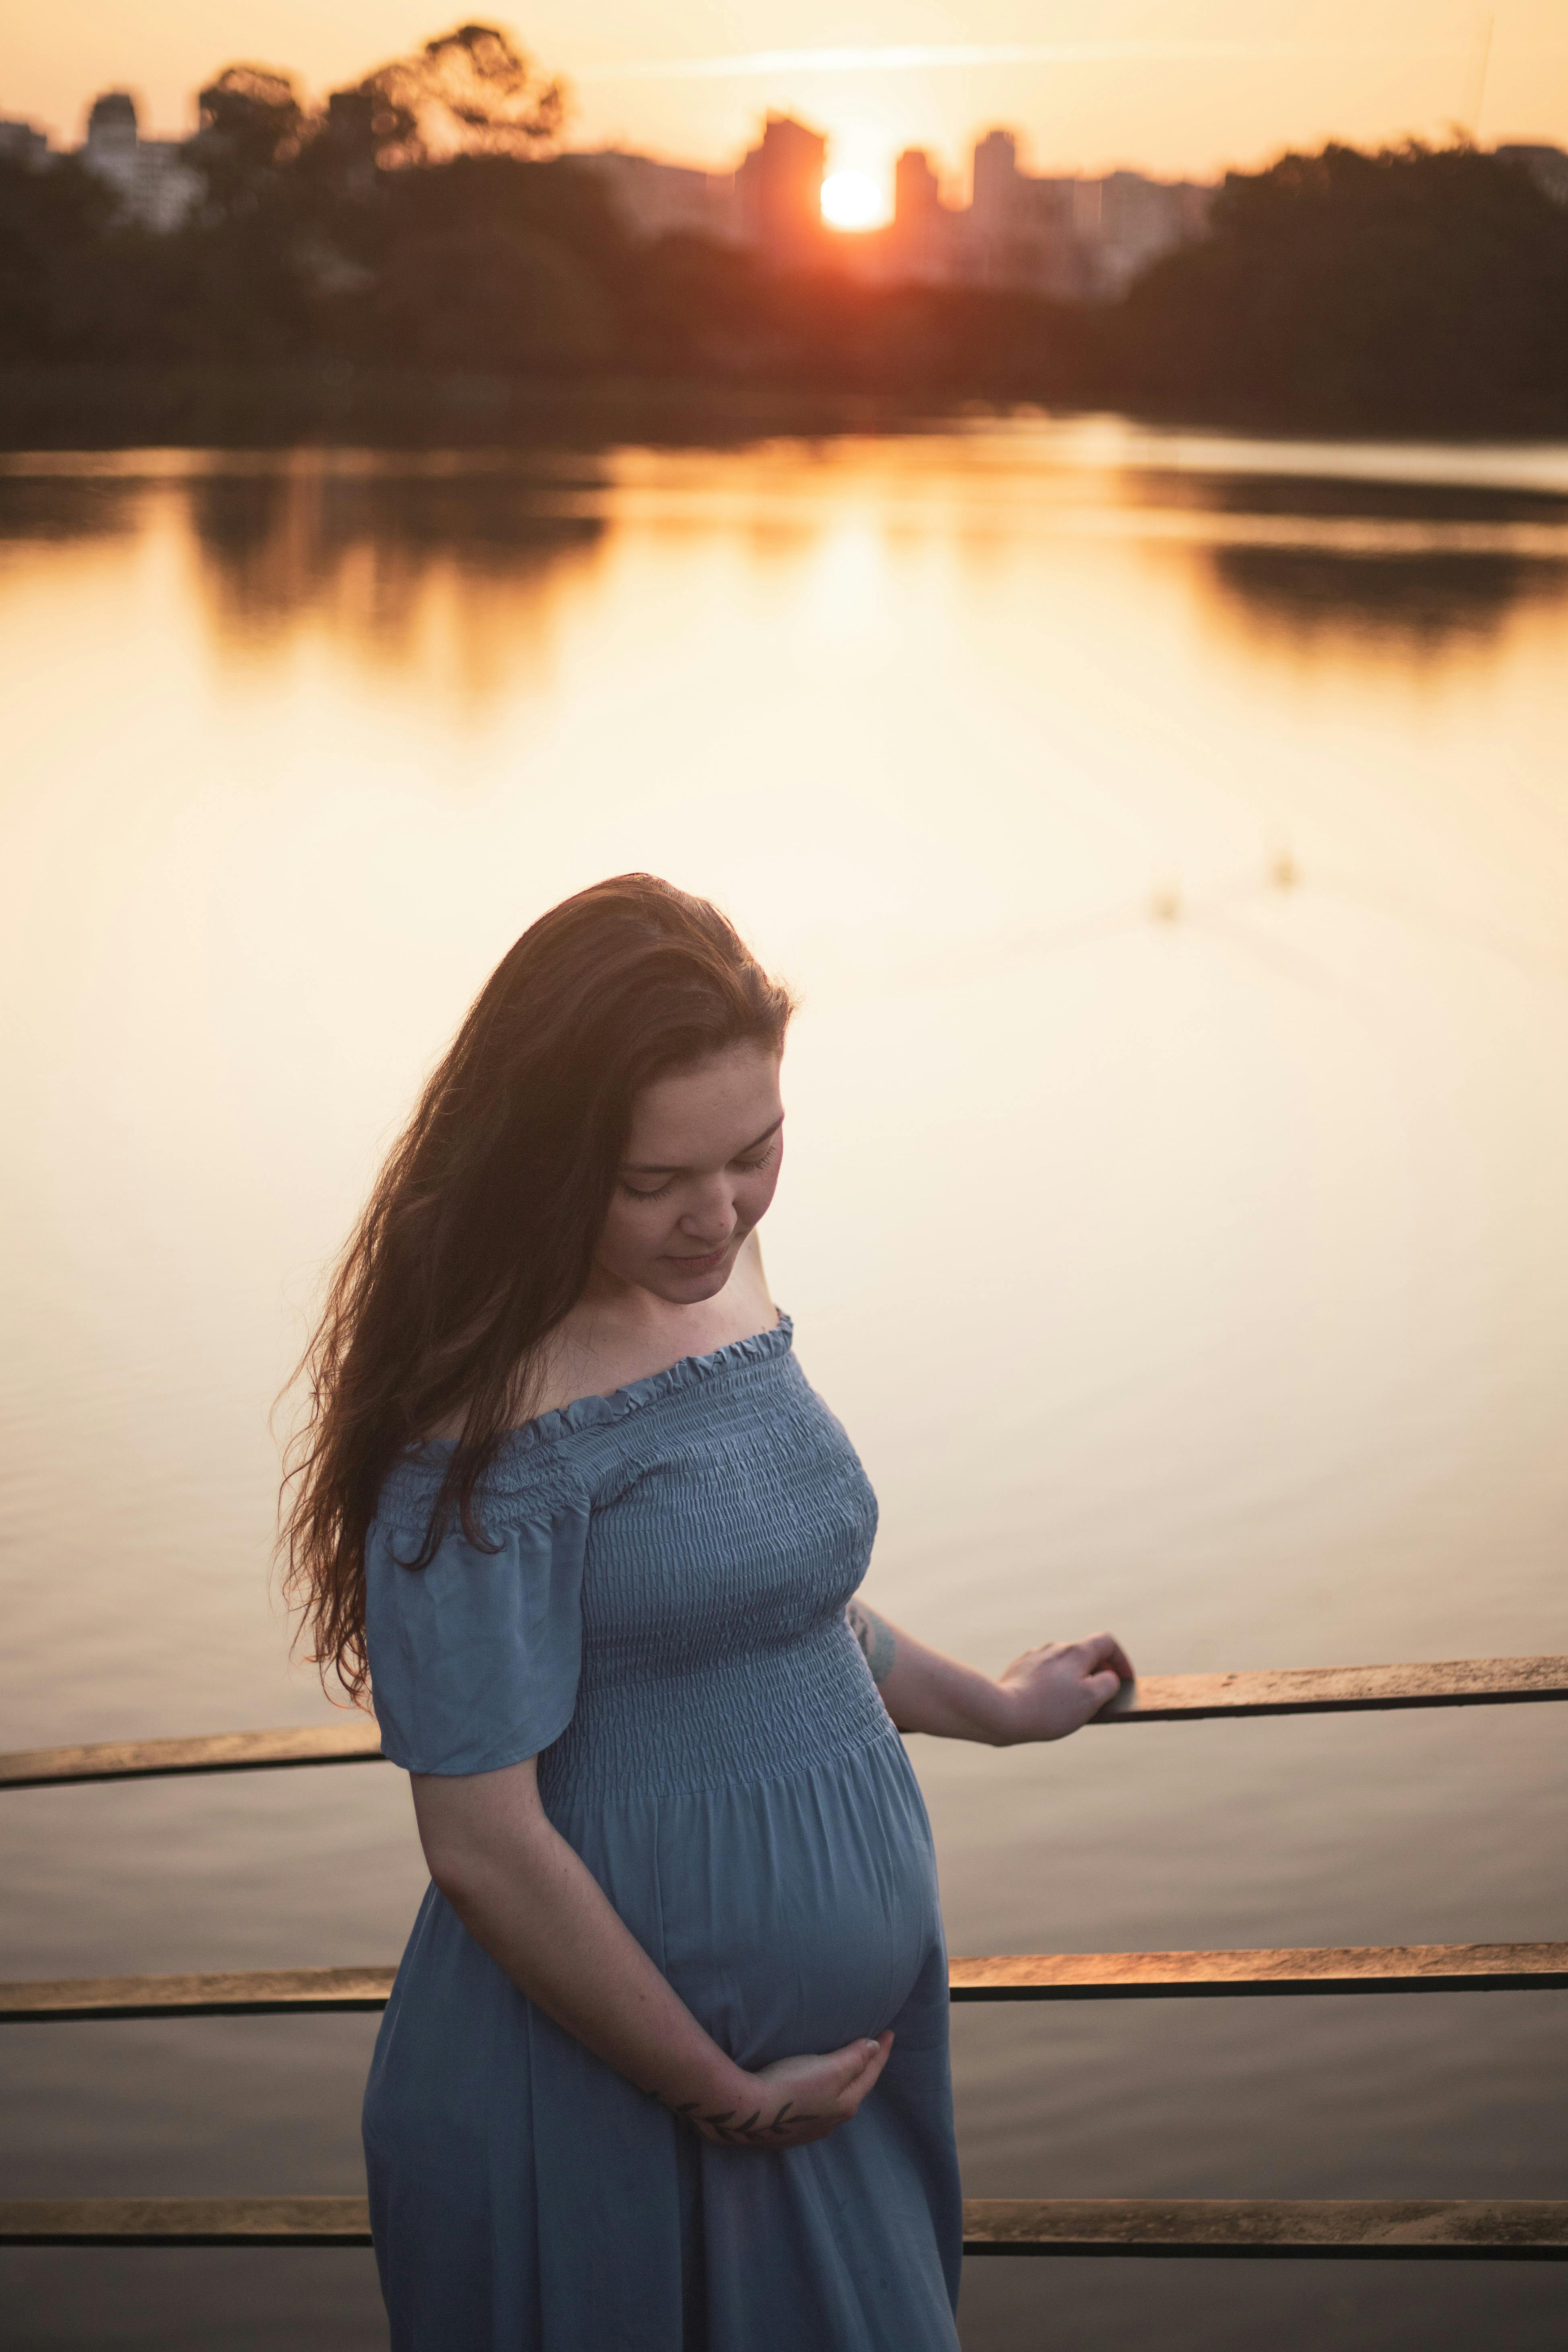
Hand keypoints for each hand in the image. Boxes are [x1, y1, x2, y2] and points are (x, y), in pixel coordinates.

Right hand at [676, 2032, 893, 2149]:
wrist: (748, 2113)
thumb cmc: (791, 2085)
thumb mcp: (829, 2068)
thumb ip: (855, 2057)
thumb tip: (876, 2047)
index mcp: (846, 2104)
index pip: (870, 2073)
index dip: (881, 2052)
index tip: (890, 2032)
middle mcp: (832, 2120)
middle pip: (855, 2088)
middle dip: (865, 2068)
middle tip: (872, 2048)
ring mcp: (810, 2128)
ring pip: (836, 2099)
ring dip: (845, 2081)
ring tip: (845, 2066)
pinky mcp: (790, 2128)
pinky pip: (817, 2106)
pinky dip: (825, 2091)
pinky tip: (816, 2088)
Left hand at [991, 1632, 1133, 1743]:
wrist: (1003, 1712)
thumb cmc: (1050, 1708)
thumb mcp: (1091, 1699)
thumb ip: (1108, 1683)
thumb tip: (1109, 1677)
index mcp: (1075, 1651)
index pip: (1107, 1642)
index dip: (1121, 1659)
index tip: (1125, 1680)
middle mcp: (1055, 1647)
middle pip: (1085, 1654)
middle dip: (1097, 1672)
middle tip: (1102, 1697)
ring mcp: (1035, 1657)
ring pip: (1064, 1665)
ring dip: (1075, 1679)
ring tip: (1074, 1705)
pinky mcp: (1019, 1669)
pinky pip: (1045, 1674)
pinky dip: (1055, 1685)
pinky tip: (1050, 1704)